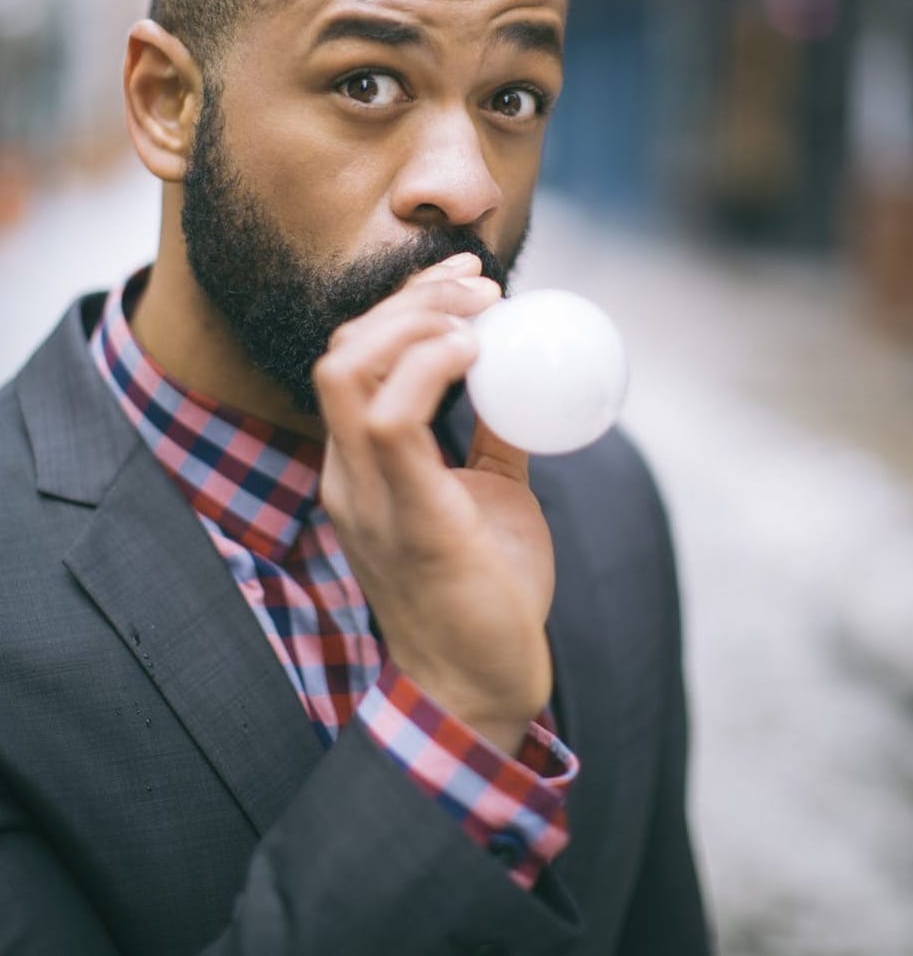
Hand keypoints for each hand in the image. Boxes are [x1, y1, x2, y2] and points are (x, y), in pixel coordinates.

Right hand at [315, 253, 554, 755]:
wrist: (480, 692)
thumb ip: (492, 438)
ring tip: (480, 308)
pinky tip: (476, 352)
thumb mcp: (491, 495)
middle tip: (477, 282)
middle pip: (344, 352)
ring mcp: (368, 497)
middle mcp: (348, 476)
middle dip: (408, 299)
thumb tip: (519, 377)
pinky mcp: (408, 520)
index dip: (400, 305)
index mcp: (359, 468)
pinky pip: (394, 421)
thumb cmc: (485, 596)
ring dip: (417, 323)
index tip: (464, 277)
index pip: (351, 360)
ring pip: (352, 372)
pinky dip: (430, 369)